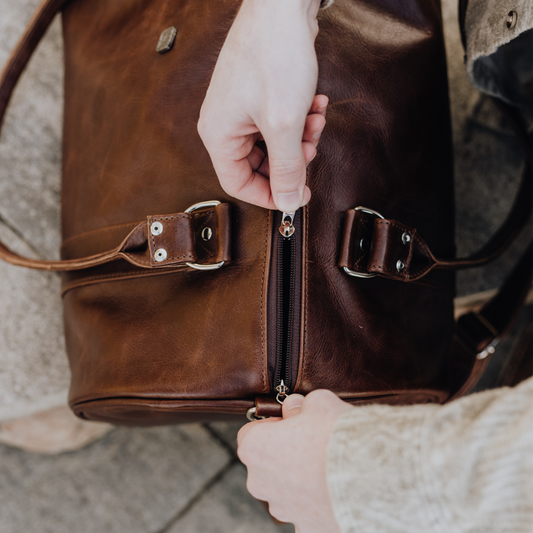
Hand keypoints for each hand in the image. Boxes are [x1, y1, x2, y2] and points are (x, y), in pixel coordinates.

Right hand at [198, 0, 327, 212]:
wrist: (281, 5)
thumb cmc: (274, 56)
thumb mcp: (285, 125)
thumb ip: (287, 169)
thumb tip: (289, 202)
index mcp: (218, 135)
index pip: (238, 184)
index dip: (269, 195)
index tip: (296, 196)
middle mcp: (223, 123)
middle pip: (258, 165)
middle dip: (291, 161)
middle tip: (311, 151)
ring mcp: (239, 108)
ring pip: (271, 144)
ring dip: (299, 139)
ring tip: (315, 121)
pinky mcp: (255, 95)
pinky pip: (276, 123)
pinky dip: (298, 120)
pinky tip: (314, 105)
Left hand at [237, 390, 351, 531]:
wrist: (372, 475)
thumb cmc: (338, 434)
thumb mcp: (318, 401)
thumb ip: (299, 405)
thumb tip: (294, 408)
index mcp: (255, 448)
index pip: (250, 433)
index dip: (272, 426)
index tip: (291, 422)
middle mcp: (261, 483)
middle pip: (266, 465)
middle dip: (284, 455)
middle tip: (313, 443)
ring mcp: (283, 509)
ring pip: (285, 491)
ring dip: (300, 481)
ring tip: (329, 467)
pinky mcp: (306, 528)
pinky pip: (305, 514)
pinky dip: (316, 504)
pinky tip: (335, 492)